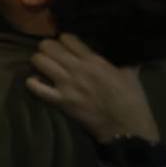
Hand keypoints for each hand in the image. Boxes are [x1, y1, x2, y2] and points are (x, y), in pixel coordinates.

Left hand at [25, 33, 158, 143]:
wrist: (127, 128)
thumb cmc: (132, 100)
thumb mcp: (131, 74)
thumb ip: (125, 60)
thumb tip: (128, 51)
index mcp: (94, 60)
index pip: (67, 38)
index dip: (63, 40)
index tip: (65, 45)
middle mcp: (77, 69)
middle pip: (48, 46)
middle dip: (47, 48)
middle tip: (51, 54)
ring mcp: (67, 85)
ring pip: (39, 61)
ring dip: (38, 61)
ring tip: (43, 66)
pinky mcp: (61, 101)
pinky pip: (36, 88)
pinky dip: (33, 83)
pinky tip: (36, 82)